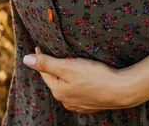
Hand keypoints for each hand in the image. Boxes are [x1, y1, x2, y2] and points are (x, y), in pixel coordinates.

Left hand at [22, 47, 148, 112]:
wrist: (122, 90)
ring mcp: (80, 104)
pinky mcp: (92, 104)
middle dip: (53, 67)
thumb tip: (26, 59)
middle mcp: (67, 101)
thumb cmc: (95, 76)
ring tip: (68, 63)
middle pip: (56, 79)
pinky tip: (83, 77)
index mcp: (58, 91)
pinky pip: (80, 90)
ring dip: (66, 75)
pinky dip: (78, 82)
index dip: (41, 57)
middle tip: (53, 52)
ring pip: (68, 85)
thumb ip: (46, 63)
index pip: (44, 71)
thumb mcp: (67, 67)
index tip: (39, 45)